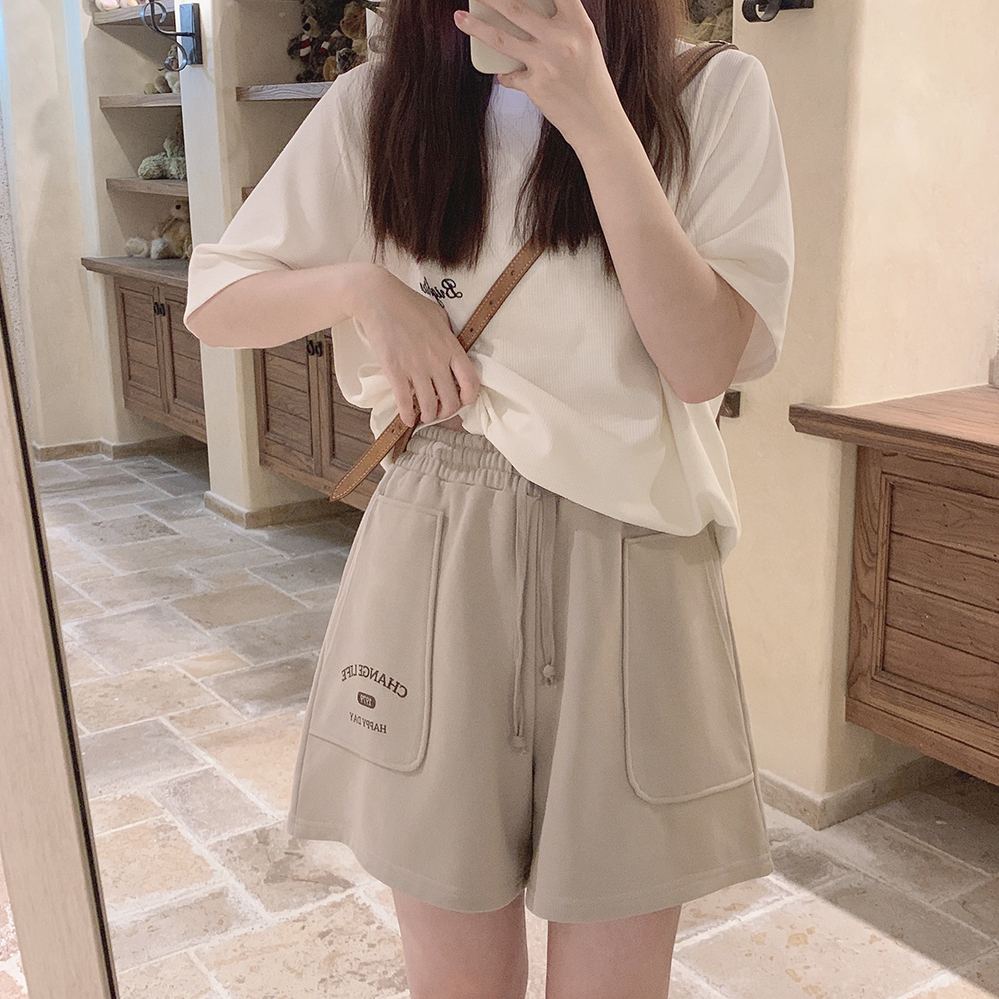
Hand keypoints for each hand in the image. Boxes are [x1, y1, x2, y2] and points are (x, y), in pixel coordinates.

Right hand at [352, 267, 480, 427]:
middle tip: (441, 410)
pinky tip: (407, 419)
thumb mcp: (439, 315)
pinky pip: (404, 402)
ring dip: (428, 415)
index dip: (470, 398)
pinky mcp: (395, 371)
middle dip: (447, 411)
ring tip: (425, 415)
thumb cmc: (409, 303)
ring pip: (429, 406)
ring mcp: (416, 368)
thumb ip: (449, 335)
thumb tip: (453, 348)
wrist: (378, 298)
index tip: (464, 400)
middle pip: (451, 400)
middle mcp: (437, 361)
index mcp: (451, 347)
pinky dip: (407, 415)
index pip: (471, 382)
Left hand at [452, 0, 624, 149]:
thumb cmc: (590, 82)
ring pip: (501, 38)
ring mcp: (546, 62)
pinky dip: (506, 75)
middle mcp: (561, 39)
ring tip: (459, 17)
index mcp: (578, 24)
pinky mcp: (535, 86)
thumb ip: (561, 26)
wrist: (597, 122)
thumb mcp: (584, 45)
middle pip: (515, 7)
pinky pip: (509, 75)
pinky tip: (507, 75)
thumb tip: (524, 15)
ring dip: (476, 26)